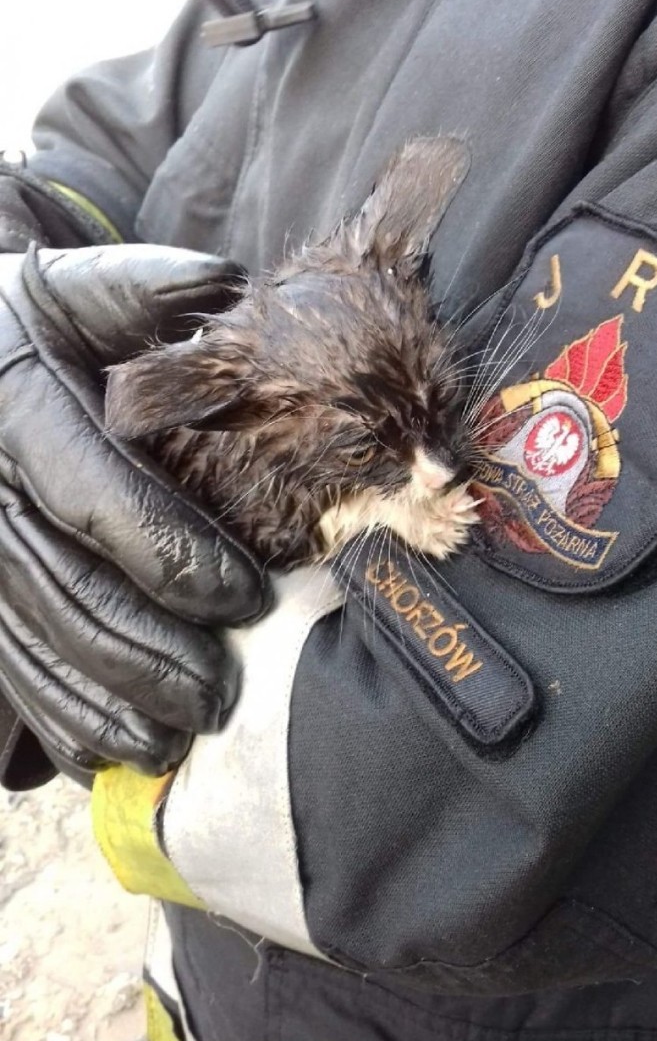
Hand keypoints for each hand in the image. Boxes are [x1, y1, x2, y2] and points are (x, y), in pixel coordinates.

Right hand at [0, 244, 269, 782]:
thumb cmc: (14, 322)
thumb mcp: (67, 288)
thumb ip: (138, 288)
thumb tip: (228, 289)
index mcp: (12, 412)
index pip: (98, 498)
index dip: (174, 556)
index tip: (247, 599)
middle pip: (69, 590)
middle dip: (151, 652)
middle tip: (223, 697)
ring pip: (33, 641)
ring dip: (103, 702)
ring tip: (171, 742)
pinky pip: (1, 664)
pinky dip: (50, 715)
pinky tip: (99, 752)